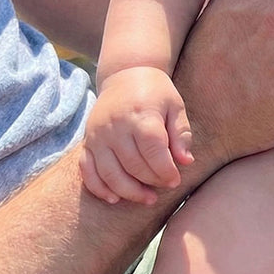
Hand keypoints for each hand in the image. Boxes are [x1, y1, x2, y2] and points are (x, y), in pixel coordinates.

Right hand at [80, 67, 192, 204]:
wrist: (126, 74)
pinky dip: (99, 188)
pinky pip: (88, 171)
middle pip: (133, 165)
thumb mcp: (175, 106)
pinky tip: (114, 198)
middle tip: (164, 188)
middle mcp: (117, 126)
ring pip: (110, 173)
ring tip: (146, 199)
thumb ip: (181, 134)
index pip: (154, 151)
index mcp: (142, 116)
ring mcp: (98, 135)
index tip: (175, 181)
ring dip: (128, 192)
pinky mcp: (87, 142)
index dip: (165, 171)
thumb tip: (186, 162)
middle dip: (151, 182)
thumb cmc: (156, 92)